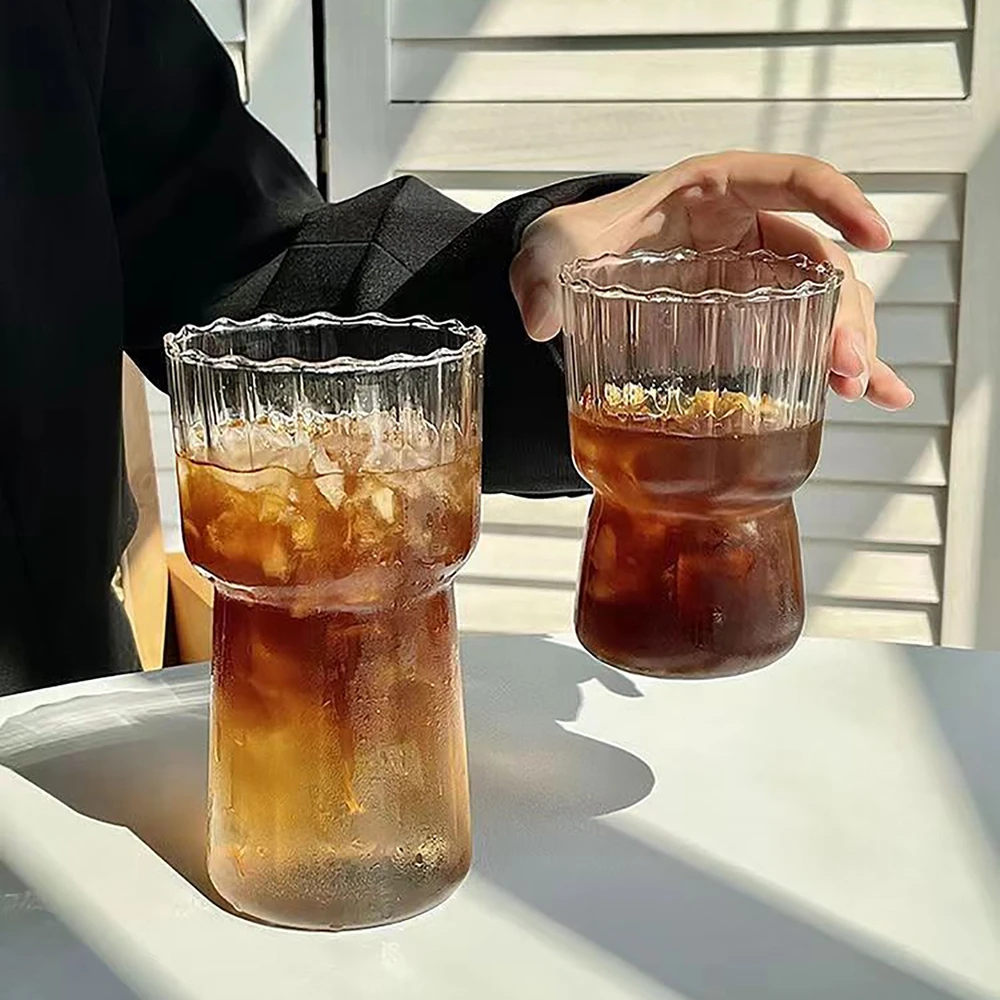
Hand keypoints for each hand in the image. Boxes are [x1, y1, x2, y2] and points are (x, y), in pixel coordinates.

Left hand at [510, 152, 912, 409]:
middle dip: (843, 312)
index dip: (839, 202)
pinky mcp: (747, 316)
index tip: (877, 237)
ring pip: (821, 302)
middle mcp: (744, 230)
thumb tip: (540, 323)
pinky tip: (864, 396)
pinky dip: (831, 365)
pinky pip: (801, 334)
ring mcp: (751, 275)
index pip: (789, 181)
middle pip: (819, 260)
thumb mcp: (550, 249)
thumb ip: (538, 276)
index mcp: (713, 191)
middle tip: (847, 368)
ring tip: (863, 392)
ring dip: (849, 344)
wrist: (569, 275)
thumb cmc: (572, 243)